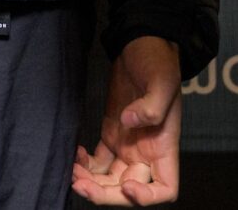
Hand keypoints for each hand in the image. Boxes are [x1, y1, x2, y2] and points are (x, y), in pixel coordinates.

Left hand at [72, 36, 180, 204]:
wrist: (141, 44)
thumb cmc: (158, 61)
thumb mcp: (162, 80)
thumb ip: (151, 106)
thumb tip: (129, 122)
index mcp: (164, 146)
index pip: (165, 188)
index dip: (147, 196)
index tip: (125, 185)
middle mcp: (147, 152)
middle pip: (129, 189)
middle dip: (105, 194)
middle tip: (81, 184)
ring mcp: (128, 145)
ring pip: (110, 180)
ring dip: (91, 183)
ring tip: (72, 173)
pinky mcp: (112, 134)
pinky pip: (98, 162)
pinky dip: (85, 165)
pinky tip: (75, 155)